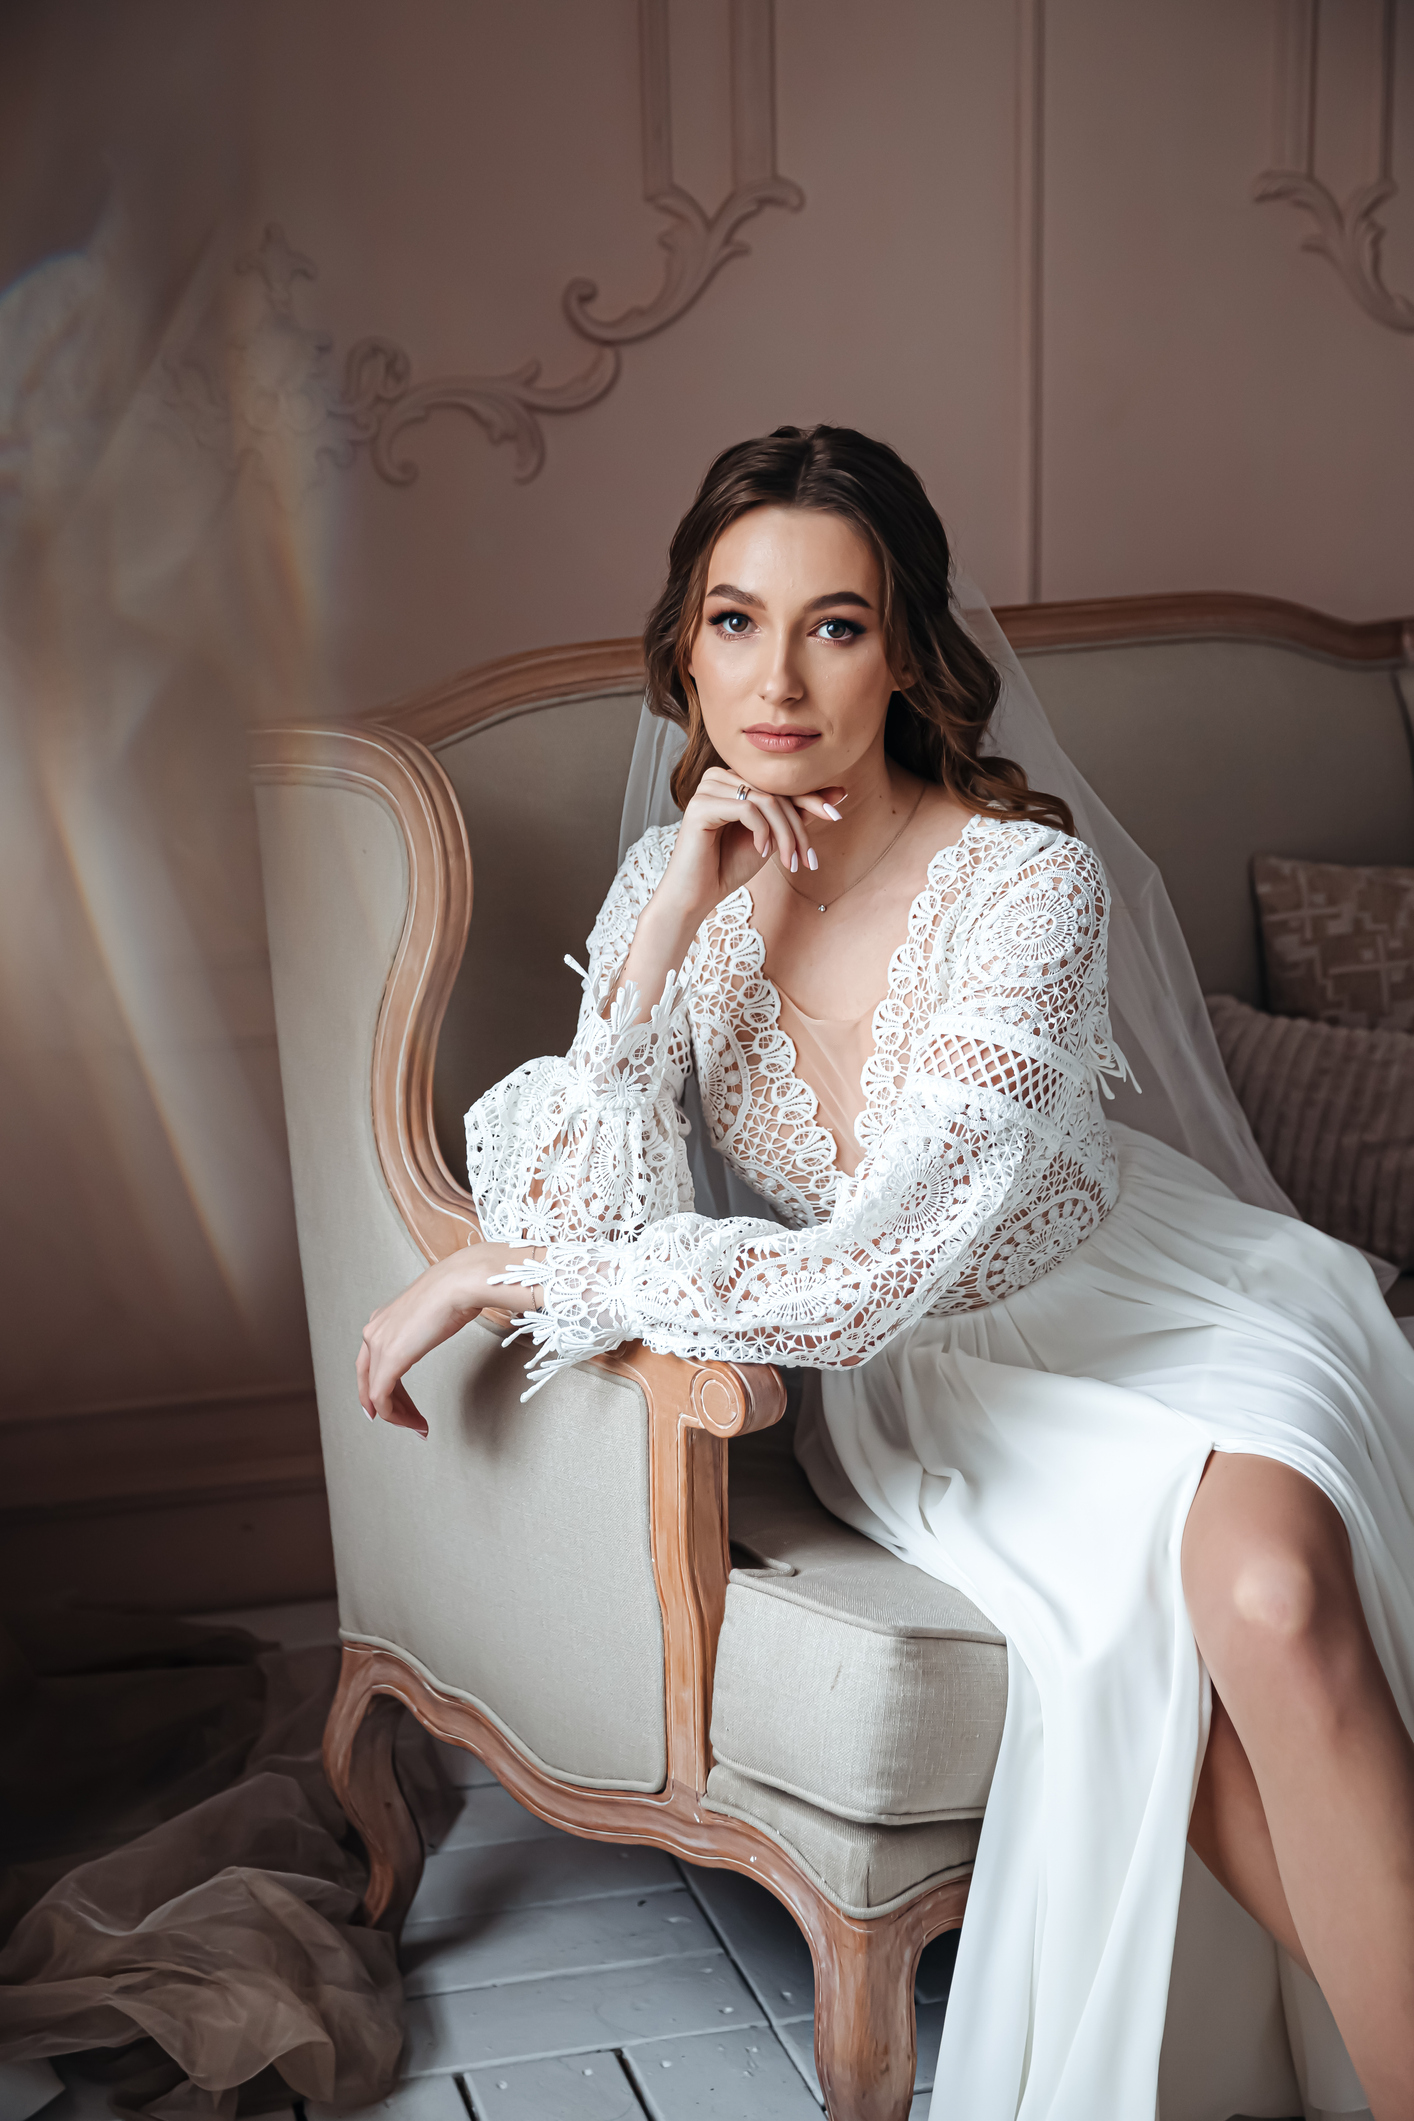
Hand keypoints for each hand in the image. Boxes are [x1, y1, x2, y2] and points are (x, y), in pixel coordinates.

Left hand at [356, 1240, 542, 1436]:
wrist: (459, 1284)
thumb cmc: (456, 1290)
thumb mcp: (432, 1311)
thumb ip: (424, 1325)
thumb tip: (438, 1326)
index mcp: (382, 1319)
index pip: (372, 1362)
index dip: (384, 1388)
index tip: (399, 1406)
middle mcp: (373, 1331)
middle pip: (369, 1380)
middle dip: (388, 1406)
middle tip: (408, 1421)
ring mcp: (378, 1345)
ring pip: (374, 1393)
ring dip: (396, 1414)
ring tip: (417, 1426)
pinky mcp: (389, 1359)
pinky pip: (382, 1397)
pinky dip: (395, 1415)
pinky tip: (413, 1422)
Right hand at [655, 765, 847, 930]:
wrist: (696, 896)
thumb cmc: (729, 866)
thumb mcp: (772, 838)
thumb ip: (798, 814)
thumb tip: (839, 793)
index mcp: (734, 780)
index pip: (780, 784)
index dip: (811, 798)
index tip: (836, 815)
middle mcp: (719, 777)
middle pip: (775, 792)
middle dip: (798, 827)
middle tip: (809, 860)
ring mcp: (707, 789)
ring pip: (766, 800)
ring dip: (785, 834)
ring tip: (789, 862)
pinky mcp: (700, 805)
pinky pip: (748, 809)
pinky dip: (763, 832)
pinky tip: (762, 852)